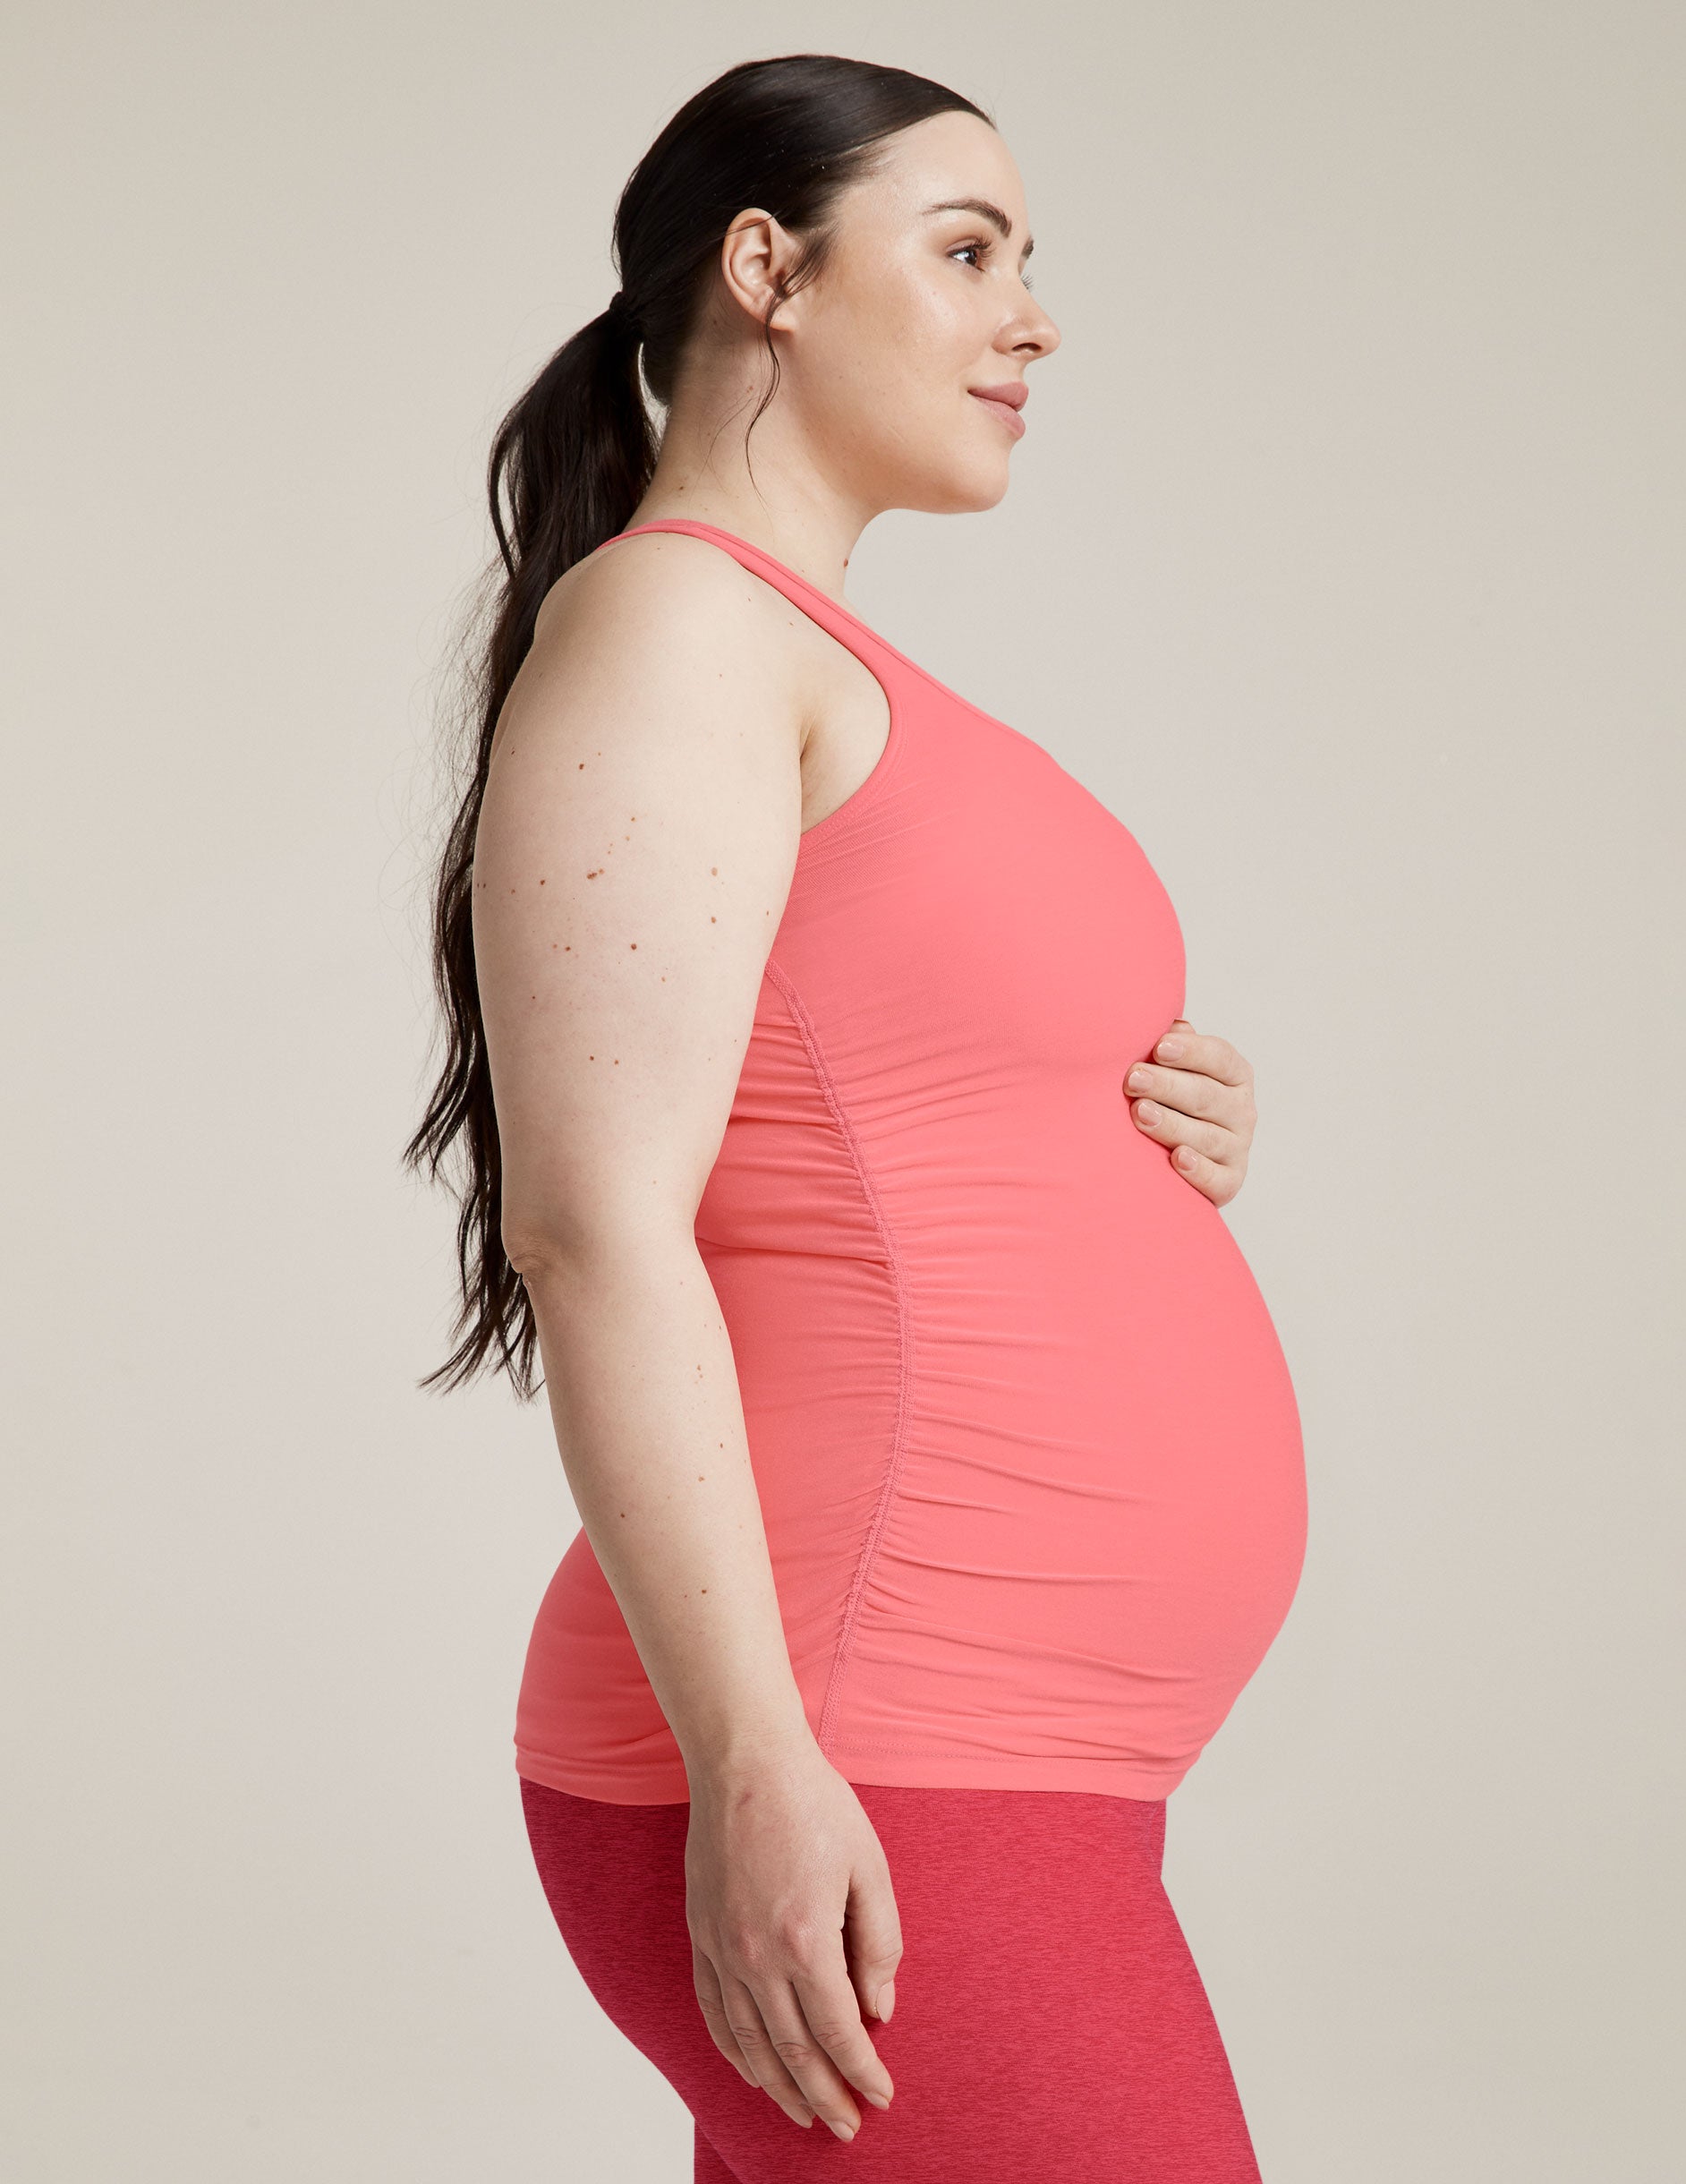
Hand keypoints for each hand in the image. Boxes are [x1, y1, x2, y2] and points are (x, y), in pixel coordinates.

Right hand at [685, 1742, 900, 2139]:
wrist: (745, 1761)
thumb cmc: (815, 1805)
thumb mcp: (869, 1867)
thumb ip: (878, 1944)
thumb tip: (880, 2009)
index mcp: (806, 1939)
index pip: (838, 2030)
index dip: (861, 2070)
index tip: (881, 2096)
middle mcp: (757, 1955)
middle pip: (792, 2049)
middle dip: (823, 2095)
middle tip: (846, 2127)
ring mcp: (722, 1947)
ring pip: (748, 2041)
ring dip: (777, 2085)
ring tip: (803, 2113)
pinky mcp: (701, 1934)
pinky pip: (713, 2010)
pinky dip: (733, 2049)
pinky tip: (750, 2070)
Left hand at [1123, 1018, 1255, 1206]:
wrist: (1176, 1162)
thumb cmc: (1171, 1100)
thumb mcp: (1175, 1069)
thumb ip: (1173, 1045)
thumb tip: (1168, 1023)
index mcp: (1234, 1075)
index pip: (1219, 1057)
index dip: (1191, 1051)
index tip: (1158, 1047)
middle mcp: (1242, 1110)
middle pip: (1206, 1095)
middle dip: (1168, 1086)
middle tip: (1133, 1078)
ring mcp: (1237, 1148)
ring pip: (1207, 1136)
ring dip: (1173, 1125)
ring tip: (1139, 1113)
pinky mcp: (1230, 1183)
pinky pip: (1217, 1179)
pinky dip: (1199, 1170)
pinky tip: (1177, 1159)